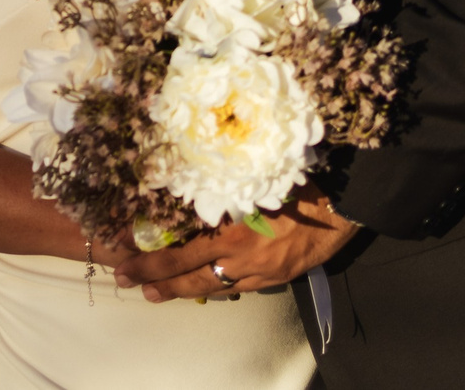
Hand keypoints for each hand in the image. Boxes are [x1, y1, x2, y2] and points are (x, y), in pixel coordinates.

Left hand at [115, 191, 358, 301]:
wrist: (343, 205)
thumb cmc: (298, 178)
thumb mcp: (253, 173)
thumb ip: (220, 181)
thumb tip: (184, 170)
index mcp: (231, 225)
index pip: (179, 247)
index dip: (149, 255)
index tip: (122, 256)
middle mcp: (240, 252)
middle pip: (189, 272)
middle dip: (155, 277)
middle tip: (126, 279)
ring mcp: (258, 269)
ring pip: (211, 285)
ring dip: (180, 289)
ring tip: (154, 293)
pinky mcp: (274, 278)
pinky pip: (238, 288)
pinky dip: (217, 288)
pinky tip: (203, 288)